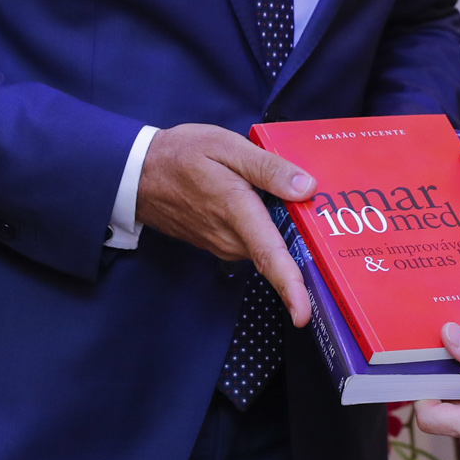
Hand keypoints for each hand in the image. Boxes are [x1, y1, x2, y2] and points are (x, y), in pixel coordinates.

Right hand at [135, 124, 316, 326]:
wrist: (137, 175)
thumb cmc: (181, 155)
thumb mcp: (225, 146)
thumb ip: (267, 167)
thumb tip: (307, 187)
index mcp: (236, 211)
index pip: (269, 255)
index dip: (290, 286)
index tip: (303, 314)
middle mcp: (231, 238)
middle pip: (279, 249)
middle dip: (303, 236)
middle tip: (321, 207)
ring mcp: (223, 245)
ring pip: (266, 244)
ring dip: (282, 226)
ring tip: (286, 191)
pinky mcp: (219, 244)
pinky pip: (253, 240)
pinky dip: (265, 225)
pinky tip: (265, 199)